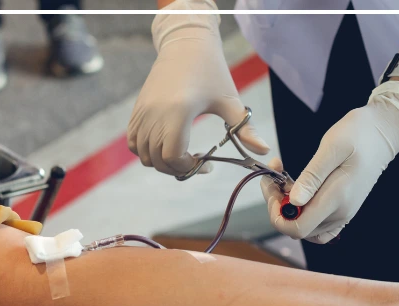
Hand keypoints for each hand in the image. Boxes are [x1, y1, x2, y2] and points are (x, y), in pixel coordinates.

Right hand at [127, 0, 268, 175]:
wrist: (186, 44)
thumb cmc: (212, 72)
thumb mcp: (230, 101)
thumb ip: (245, 129)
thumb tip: (264, 151)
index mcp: (179, 111)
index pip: (173, 155)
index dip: (188, 167)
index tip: (206, 165)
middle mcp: (155, 113)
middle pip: (157, 159)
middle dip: (177, 169)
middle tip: (196, 163)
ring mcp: (143, 112)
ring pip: (143, 154)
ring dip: (161, 162)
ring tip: (182, 155)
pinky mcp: (137, 109)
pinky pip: (133, 142)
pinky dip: (146, 151)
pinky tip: (167, 145)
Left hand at [261, 81, 398, 243]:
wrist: (384, 132)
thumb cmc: (358, 134)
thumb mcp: (332, 147)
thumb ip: (312, 176)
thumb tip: (294, 202)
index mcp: (337, 199)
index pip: (297, 228)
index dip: (277, 213)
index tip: (273, 185)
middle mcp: (341, 213)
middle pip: (298, 228)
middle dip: (279, 205)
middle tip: (275, 175)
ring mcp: (344, 214)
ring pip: (306, 227)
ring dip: (290, 208)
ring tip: (286, 180)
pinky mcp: (345, 210)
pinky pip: (319, 227)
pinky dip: (304, 215)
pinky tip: (300, 194)